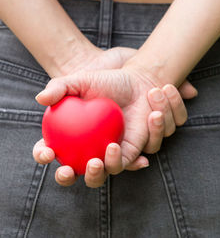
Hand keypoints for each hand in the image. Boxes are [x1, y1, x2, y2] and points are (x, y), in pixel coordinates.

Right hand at [33, 66, 195, 186]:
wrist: (138, 82)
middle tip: (87, 163)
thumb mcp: (81, 79)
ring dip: (110, 164)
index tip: (48, 152)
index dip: (42, 155)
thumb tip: (41, 99)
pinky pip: (131, 163)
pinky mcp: (132, 152)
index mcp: (67, 136)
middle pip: (77, 174)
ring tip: (112, 146)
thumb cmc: (107, 81)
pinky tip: (141, 158)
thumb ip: (60, 86)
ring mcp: (110, 154)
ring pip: (107, 173)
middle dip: (78, 177)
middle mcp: (86, 150)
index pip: (47, 150)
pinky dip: (135, 163)